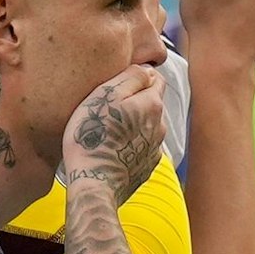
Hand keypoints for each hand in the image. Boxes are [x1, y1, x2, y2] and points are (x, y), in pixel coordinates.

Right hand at [62, 63, 166, 203]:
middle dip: (135, 102)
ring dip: (134, 125)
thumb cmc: (93, 137)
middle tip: (108, 108)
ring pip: (147, 127)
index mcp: (153, 104)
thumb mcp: (105, 95)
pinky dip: (131, 145)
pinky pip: (141, 148)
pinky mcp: (146, 167)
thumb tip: (147, 69)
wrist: (94, 183)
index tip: (118, 85)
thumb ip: (130, 77)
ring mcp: (155, 149)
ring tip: (108, 131)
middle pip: (152, 104)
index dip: (137, 77)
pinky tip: (112, 149)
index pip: (156, 79)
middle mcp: (160, 126)